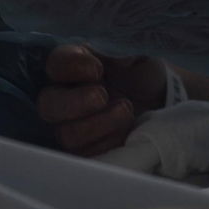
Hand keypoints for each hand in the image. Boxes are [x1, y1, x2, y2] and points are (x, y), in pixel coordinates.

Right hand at [37, 44, 167, 155]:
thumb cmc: (143, 73)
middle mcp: (66, 95)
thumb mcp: (137, 55)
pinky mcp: (87, 150)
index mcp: (75, 65)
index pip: (55, 64)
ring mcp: (73, 126)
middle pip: (47, 105)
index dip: (71, 67)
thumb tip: (114, 58)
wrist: (160, 102)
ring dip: (98, 124)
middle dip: (75, 102)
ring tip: (125, 110)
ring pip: (66, 134)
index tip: (97, 70)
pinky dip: (107, 143)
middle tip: (102, 95)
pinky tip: (125, 131)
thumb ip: (120, 52)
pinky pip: (85, 156)